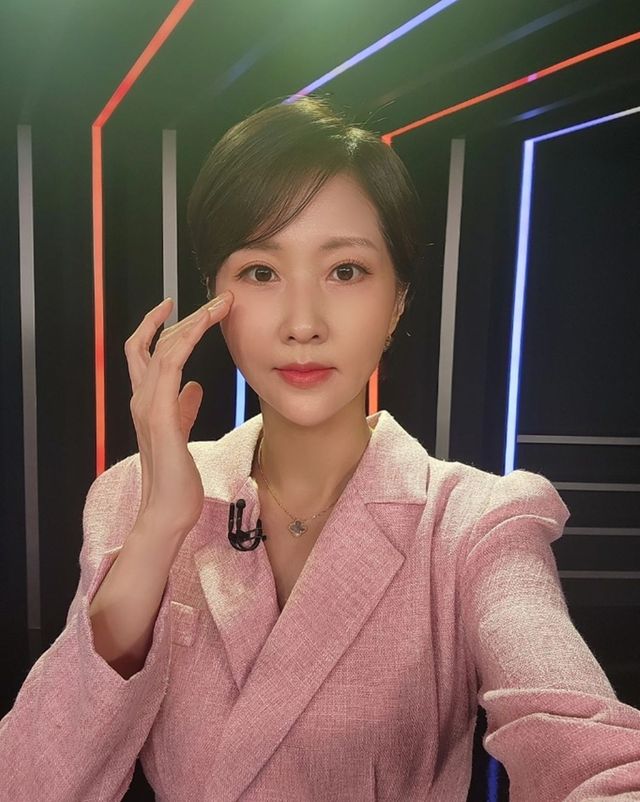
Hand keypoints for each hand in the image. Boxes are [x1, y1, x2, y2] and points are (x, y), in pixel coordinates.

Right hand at [124, 290, 233, 537]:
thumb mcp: (181, 432)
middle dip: (185, 317)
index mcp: (147, 401)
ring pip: (164, 347)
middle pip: (154, 342)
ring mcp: (148, 405)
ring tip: (218, 306)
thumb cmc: (176, 476)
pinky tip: (203, 328)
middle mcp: (142, 397)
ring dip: (192, 322)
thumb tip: (194, 387)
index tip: (181, 307)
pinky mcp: (160, 415)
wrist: (168, 508)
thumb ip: (183, 407)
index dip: (160, 325)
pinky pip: (170, 366)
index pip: (147, 351)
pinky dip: (185, 341)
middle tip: (216, 300)